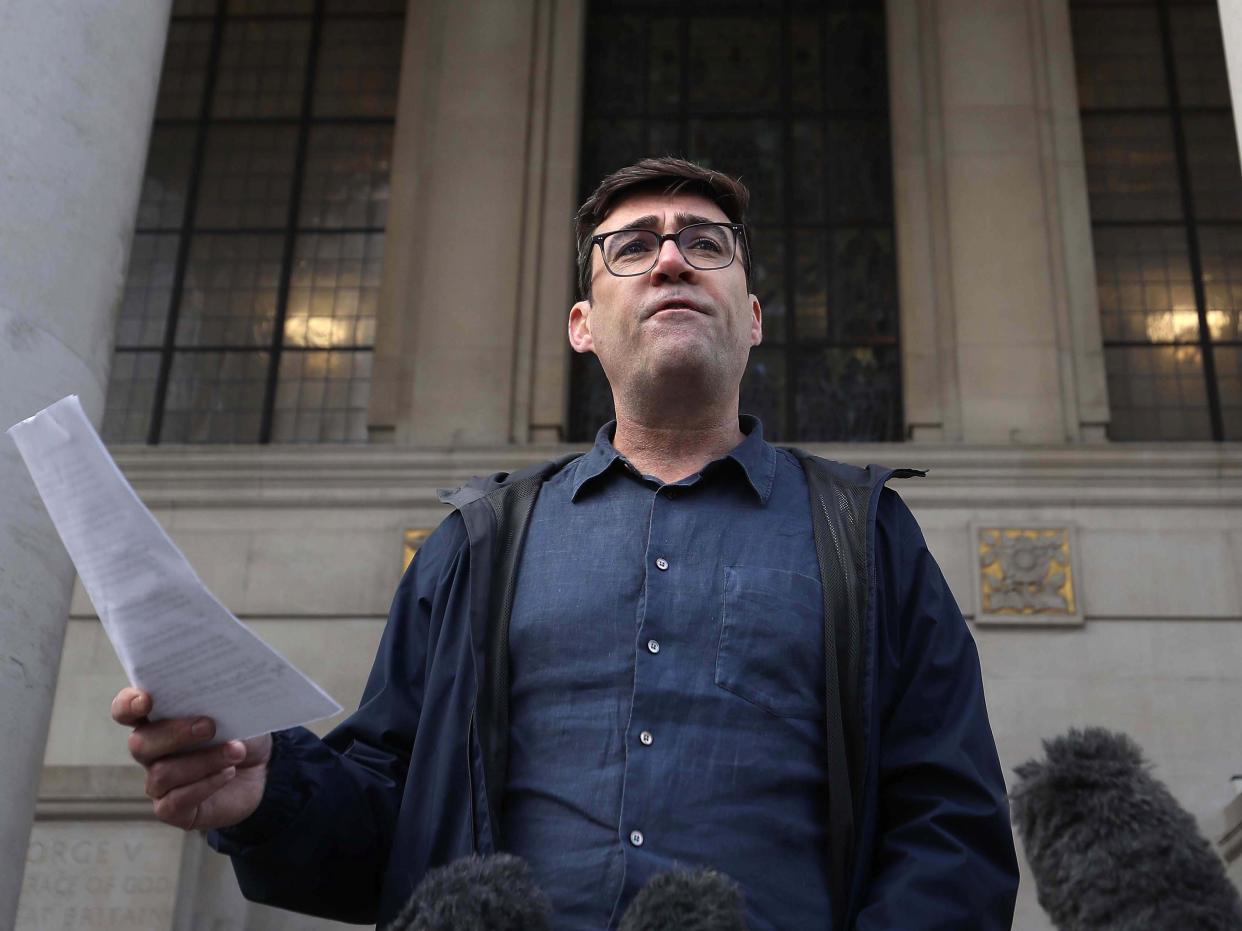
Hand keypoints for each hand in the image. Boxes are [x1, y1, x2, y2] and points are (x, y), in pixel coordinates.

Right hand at [111, 687, 271, 831]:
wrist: (260, 770)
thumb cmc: (240, 734)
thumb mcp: (234, 712)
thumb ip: (217, 702)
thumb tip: (218, 693)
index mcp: (158, 719)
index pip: (126, 710)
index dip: (128, 705)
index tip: (145, 701)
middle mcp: (151, 751)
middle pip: (140, 743)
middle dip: (175, 733)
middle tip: (209, 726)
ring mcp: (159, 782)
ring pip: (162, 773)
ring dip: (203, 760)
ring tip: (236, 751)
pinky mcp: (172, 809)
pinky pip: (176, 800)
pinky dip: (205, 784)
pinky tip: (228, 773)